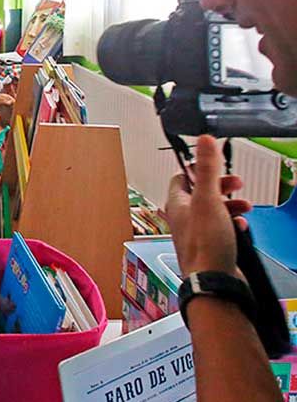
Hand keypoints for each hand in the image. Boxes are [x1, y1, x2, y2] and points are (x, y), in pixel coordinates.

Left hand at [165, 135, 251, 279]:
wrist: (214, 281)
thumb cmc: (205, 245)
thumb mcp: (208, 199)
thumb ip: (206, 169)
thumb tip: (204, 140)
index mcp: (176, 203)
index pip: (181, 176)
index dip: (198, 168)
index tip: (215, 165)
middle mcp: (183, 218)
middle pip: (201, 192)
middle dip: (221, 186)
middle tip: (236, 184)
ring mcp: (197, 233)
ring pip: (214, 210)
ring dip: (230, 204)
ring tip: (244, 206)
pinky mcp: (211, 246)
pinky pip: (222, 228)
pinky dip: (233, 223)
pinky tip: (241, 226)